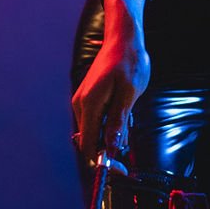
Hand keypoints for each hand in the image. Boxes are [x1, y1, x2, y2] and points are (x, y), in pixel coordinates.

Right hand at [70, 36, 149, 163]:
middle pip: (90, 140)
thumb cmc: (129, 63)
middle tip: (129, 135)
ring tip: (128, 113)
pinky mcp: (88, 99)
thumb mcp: (129, 93)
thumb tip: (111, 147)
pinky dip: (110, 122)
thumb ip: (118, 121)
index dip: (103, 161)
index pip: (88, 145)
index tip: (121, 169)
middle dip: (110, 145)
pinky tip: (122, 109)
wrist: (123, 39)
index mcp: (89, 105)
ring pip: (95, 131)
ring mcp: (82, 102)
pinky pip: (97, 120)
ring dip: (112, 132)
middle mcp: (80, 105)